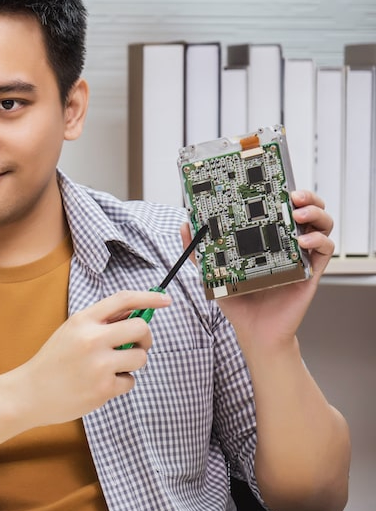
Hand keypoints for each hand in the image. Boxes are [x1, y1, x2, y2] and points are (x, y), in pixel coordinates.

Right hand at [15, 290, 170, 427]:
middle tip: (137, 345)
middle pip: (141, 328)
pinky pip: (130, 381)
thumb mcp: (70, 332)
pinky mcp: (103, 388)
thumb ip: (99, 323)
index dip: (149, 298)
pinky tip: (100, 385)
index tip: (165, 300)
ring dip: (132, 363)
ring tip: (111, 369)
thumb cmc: (53, 362)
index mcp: (82, 320)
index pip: (123, 300)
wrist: (30, 393)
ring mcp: (99, 365)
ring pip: (140, 357)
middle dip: (146, 338)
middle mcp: (91, 339)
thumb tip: (135, 315)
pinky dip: (121, 383)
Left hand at [182, 189, 333, 350]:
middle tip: (291, 194)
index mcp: (266, 235)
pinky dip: (318, 241)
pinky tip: (303, 242)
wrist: (254, 330)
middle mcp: (286, 241)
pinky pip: (325, 250)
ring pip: (322, 223)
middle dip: (303, 195)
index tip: (270, 179)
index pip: (278, 205)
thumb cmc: (237, 298)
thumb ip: (198, 249)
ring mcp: (301, 255)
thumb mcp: (212, 270)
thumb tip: (185, 225)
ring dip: (314, 213)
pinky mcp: (311, 271)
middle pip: (305, 208)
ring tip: (298, 213)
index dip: (278, 189)